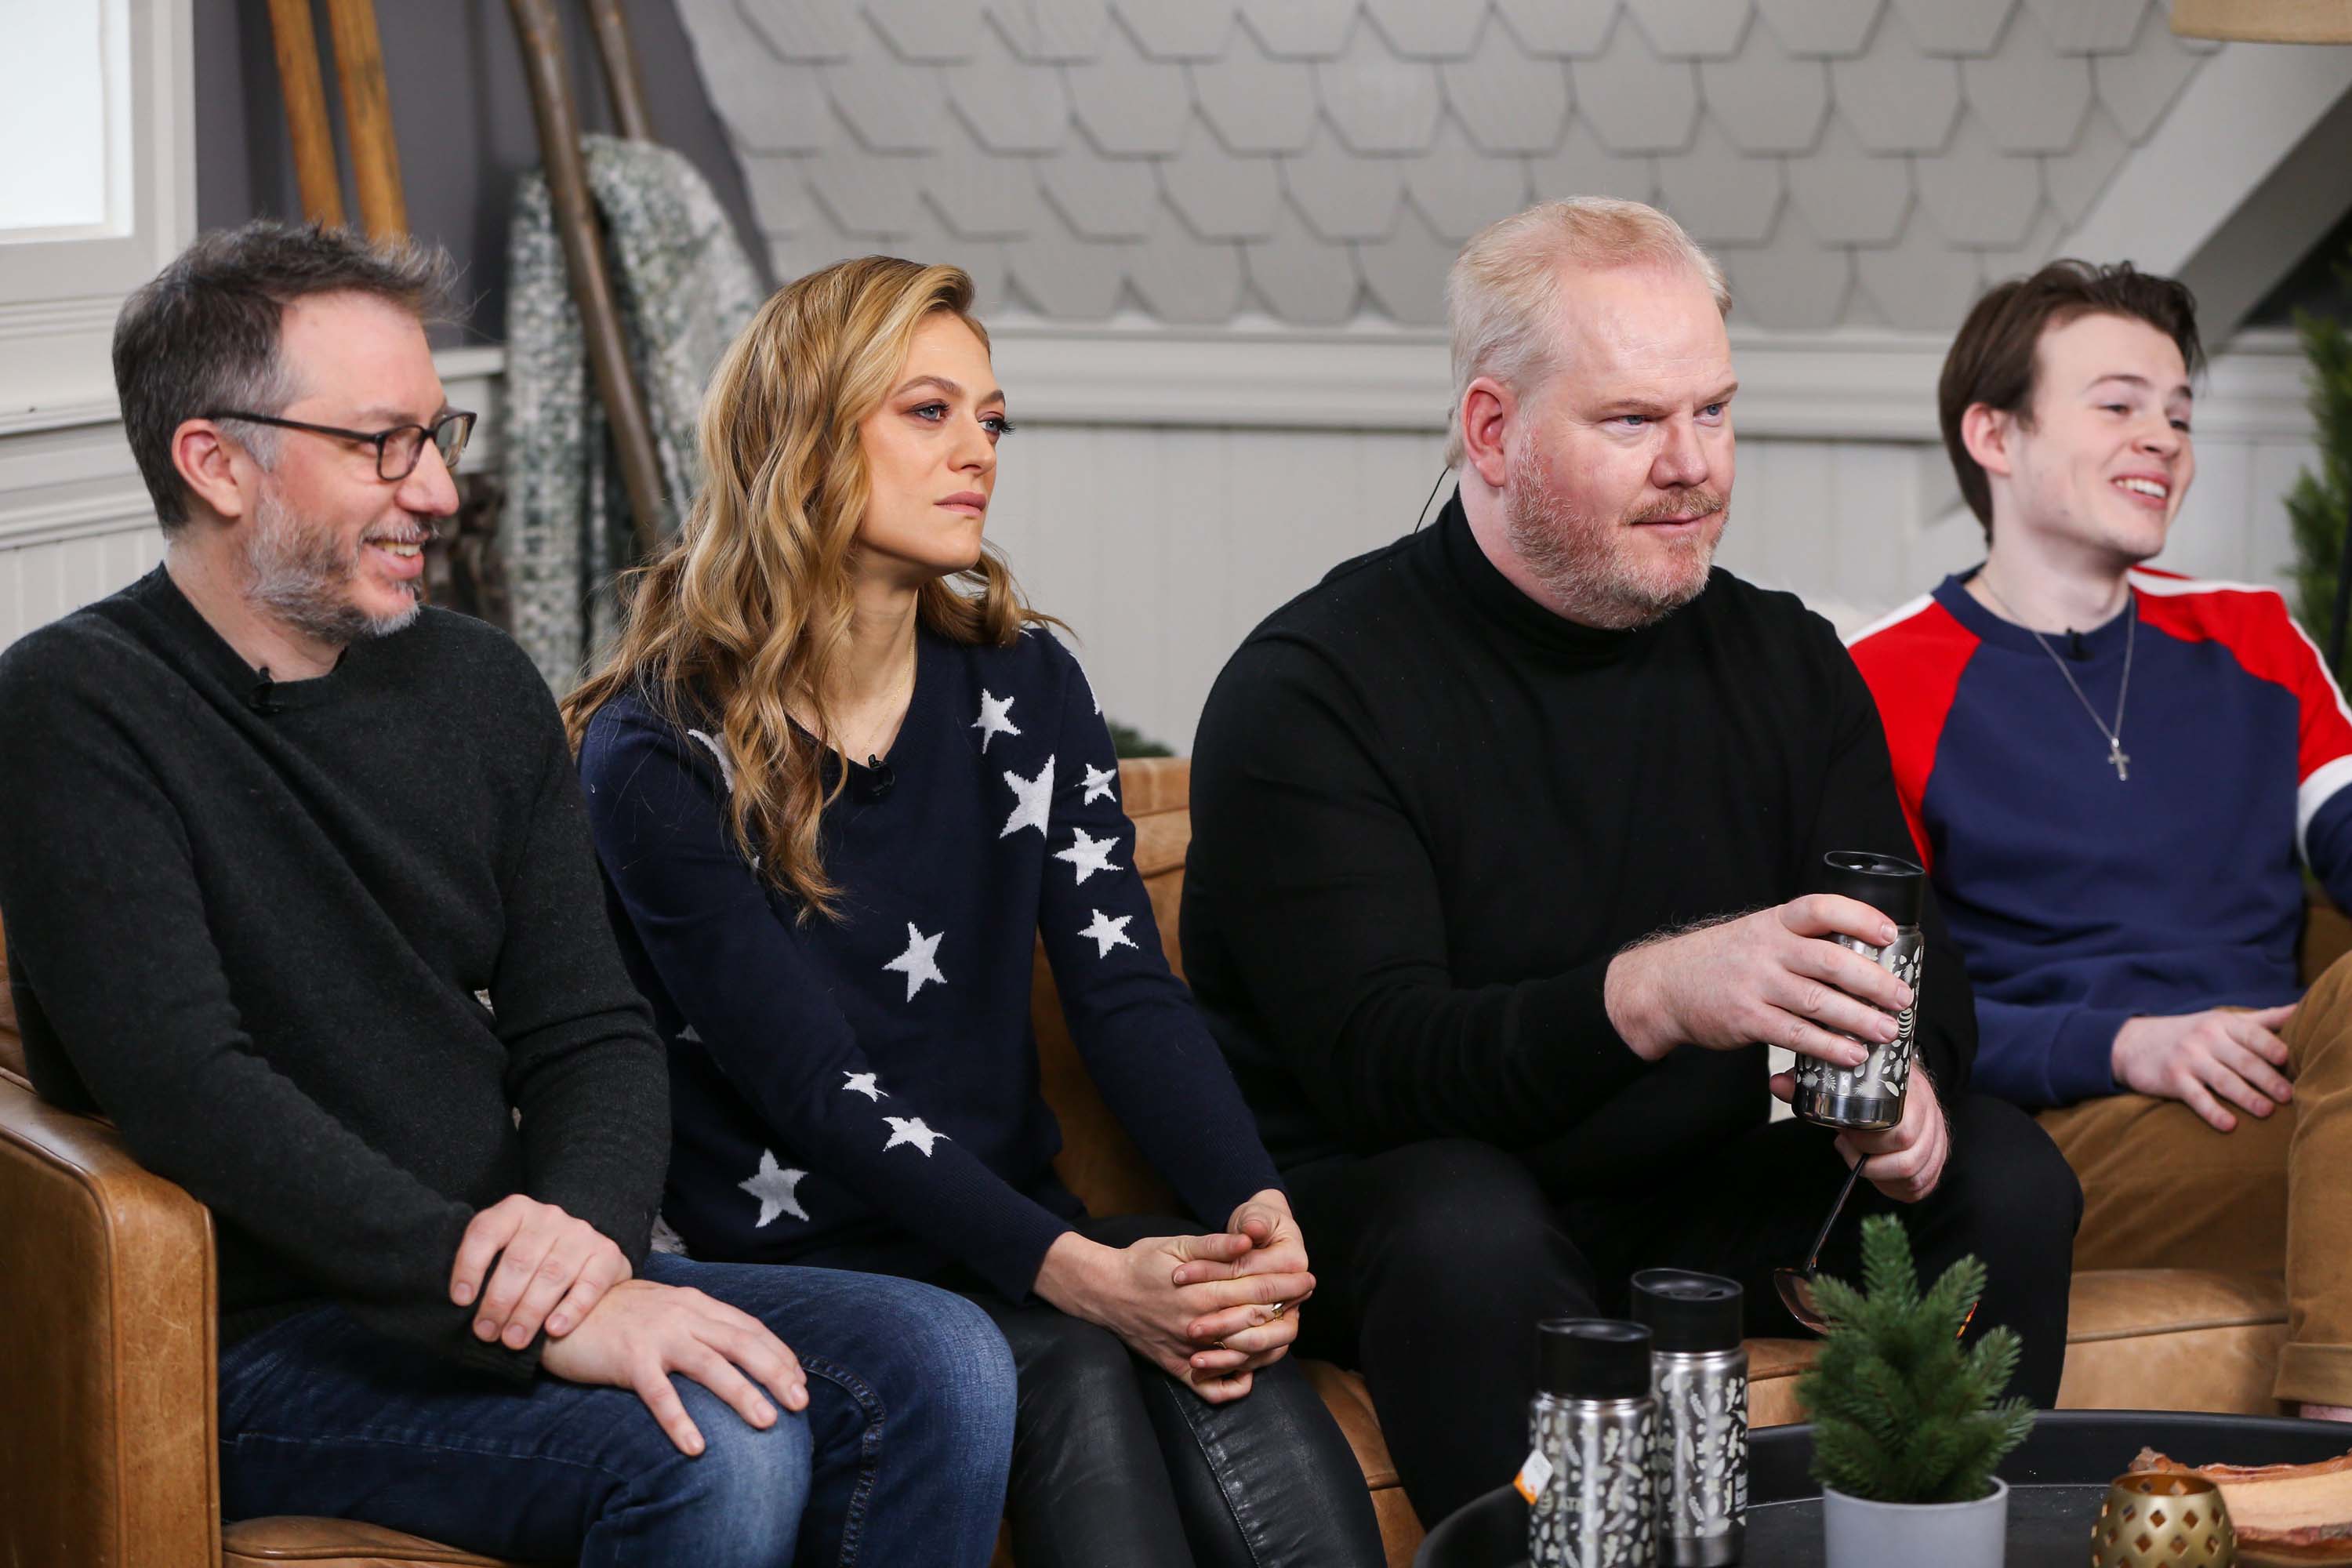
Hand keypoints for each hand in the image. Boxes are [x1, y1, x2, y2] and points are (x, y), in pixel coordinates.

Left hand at [450, 1194, 631, 1348]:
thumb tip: (458, 1304)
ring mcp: (581, 1233)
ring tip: (513, 1341)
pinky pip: (588, 1285)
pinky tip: (555, 1330)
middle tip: (486, 1333)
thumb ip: (486, 1270)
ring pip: (551, 1275)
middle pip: (519, 1259)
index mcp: (516, 1210)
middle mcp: (550, 1216)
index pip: (486, 1232)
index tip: (460, 1301)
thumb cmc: (531, 1271)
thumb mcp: (504, 1257)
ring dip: (529, 1312)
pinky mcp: (608, 1254)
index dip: (470, 1266)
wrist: (587, 1270)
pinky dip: (570, 1309)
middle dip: (499, 1301)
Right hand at [540, 1278, 806, 1455]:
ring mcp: (657, 1336)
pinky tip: (696, 1446)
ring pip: (710, 1365)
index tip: (800, 1380)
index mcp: (696, 1304)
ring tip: (766, 1422)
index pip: (749, 1328)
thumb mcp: (667, 1311)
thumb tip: (738, 1353)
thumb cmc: (621, 1315)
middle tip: (800, 1402)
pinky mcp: (629, 1359)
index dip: (779, 1354)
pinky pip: (659, 1393)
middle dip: (775, 1372)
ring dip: (741, 1393)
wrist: (564, 1305)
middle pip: (741, 1343)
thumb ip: (700, 1326)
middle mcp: (683, 1315)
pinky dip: (679, 1420)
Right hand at [1034, 1228, 1314, 1405]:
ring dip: (1270, 1344)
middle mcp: (1197, 1326)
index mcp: (1200, 1292)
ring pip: (1240, 1358)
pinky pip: (1210, 1389)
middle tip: (1307, 1297)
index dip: (1286, 1284)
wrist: (1103, 1292)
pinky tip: (1250, 1374)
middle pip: (1255, 1322)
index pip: (1256, 1290)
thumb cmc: (1143, 1263)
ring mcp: (1187, 1352)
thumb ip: (1215, 1245)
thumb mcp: (1176, 1244)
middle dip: (1287, 1308)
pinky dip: (1234, 1386)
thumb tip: (1250, 1240)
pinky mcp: (1176, 1368)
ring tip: (1289, 1328)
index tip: (1308, 1277)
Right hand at [1605, 896, 1914, 1067]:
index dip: (1859, 916)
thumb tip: (1864, 962)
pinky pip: (1796, 1034)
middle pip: (1829, 960)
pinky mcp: (1745, 1018)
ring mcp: (1755, 984)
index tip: (1889, 933)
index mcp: (1774, 922)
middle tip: (1902, 998)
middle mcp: (1766, 949)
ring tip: (1889, 1031)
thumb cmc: (1724, 961)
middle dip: (1873, 981)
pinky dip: (1829, 1047)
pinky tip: (1852, 1055)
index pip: (1821, 908)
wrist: (1665, 984)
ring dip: (1859, 1019)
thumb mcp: (1758, 935)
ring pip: (1818, 1001)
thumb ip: (1801, 943)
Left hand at [1773, 1063, 1948, 1201]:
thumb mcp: (1839, 1077)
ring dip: (1881, 1174)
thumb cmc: (1866, 1083)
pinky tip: (1877, 1175)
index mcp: (1909, 1089)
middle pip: (1908, 1149)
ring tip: (1860, 1158)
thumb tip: (1777, 1084)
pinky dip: (1896, 1186)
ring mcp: (1936, 1135)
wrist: (1898, 1081)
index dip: (1867, 1138)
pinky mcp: (1936, 1156)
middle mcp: (1930, 1112)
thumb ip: (1809, 1082)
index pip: (1901, 1125)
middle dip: (1870, 1156)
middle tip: (1846, 1146)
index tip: (1842, 1135)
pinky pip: (1922, 1183)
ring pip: (1916, 1170)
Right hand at [2112, 1005, 2296, 1131]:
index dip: (2269, 1045)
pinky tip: (2229, 1125)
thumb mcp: (2222, 1021)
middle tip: (2288, 1095)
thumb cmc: (2191, 1034)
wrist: (2134, 1043)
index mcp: (2222, 1023)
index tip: (2286, 1059)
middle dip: (2266, 1078)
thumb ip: (2263, 1019)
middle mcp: (2205, 1039)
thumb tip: (2302, 1007)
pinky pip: (2196, 1098)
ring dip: (2246, 1096)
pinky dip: (2212, 1112)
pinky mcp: (2172, 1080)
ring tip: (2267, 1111)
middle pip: (2242, 1060)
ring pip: (2222, 1080)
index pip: (2251, 1034)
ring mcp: (2188, 1059)